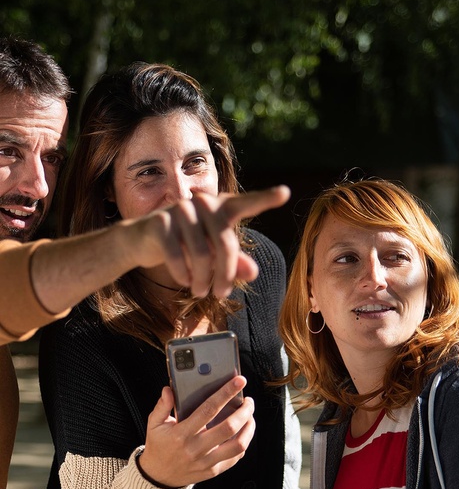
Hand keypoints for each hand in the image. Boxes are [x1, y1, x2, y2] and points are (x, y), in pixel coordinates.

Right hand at [125, 185, 289, 297]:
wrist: (142, 241)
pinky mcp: (160, 221)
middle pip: (225, 245)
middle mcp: (203, 203)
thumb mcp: (213, 255)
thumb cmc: (186, 246)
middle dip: (225, 276)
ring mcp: (180, 209)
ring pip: (201, 255)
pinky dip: (182, 275)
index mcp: (222, 208)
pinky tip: (183, 281)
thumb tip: (253, 273)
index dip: (266, 198)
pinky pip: (177, 256)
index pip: (247, 203)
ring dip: (202, 280)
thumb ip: (235, 263)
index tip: (285, 193)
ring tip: (200, 291)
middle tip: (220, 295)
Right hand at [137, 377, 254, 487]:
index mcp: (182, 434)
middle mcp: (196, 448)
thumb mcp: (154, 424)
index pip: (208, 409)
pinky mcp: (213, 471)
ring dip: (249, 428)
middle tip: (248, 401)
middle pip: (229, 427)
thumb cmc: (158, 446)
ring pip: (237, 445)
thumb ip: (162, 405)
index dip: (226, 393)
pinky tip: (244, 432)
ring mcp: (206, 462)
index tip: (239, 381)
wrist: (157, 477)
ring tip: (249, 416)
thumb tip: (169, 389)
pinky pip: (235, 457)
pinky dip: (244, 442)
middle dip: (244, 411)